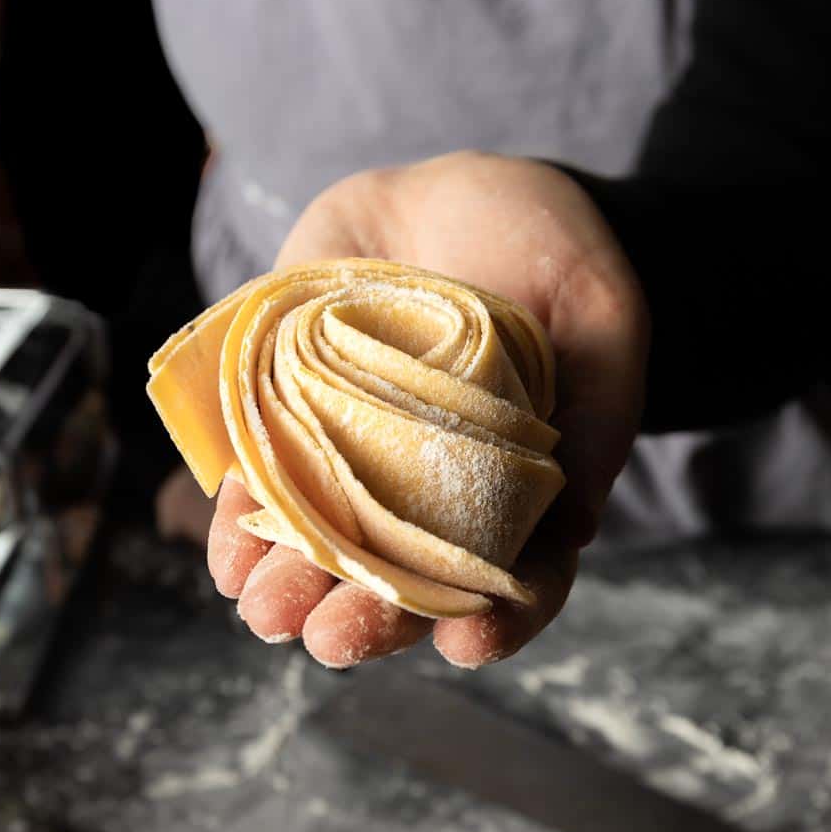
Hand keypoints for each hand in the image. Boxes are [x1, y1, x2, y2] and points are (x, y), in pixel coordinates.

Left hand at [209, 151, 648, 667]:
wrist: (451, 190)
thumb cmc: (545, 253)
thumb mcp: (599, 309)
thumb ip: (602, 404)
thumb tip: (581, 520)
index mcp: (519, 497)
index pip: (519, 582)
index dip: (498, 620)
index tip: (467, 641)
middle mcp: (431, 500)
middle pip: (404, 586)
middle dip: (366, 621)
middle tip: (332, 638)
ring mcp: (355, 465)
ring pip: (322, 552)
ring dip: (290, 589)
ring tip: (267, 610)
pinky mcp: (288, 421)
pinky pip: (258, 487)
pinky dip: (237, 524)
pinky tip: (228, 556)